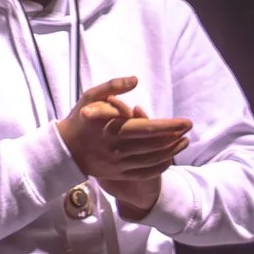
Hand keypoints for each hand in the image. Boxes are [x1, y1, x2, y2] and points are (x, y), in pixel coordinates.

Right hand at [55, 78, 190, 188]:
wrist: (65, 148)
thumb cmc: (80, 119)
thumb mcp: (90, 96)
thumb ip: (112, 86)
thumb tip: (135, 80)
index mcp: (114, 129)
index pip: (149, 128)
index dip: (170, 125)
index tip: (186, 121)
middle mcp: (119, 148)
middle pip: (155, 144)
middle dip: (175, 136)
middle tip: (188, 128)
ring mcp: (120, 163)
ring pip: (153, 159)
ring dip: (171, 151)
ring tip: (183, 141)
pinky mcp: (119, 173)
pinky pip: (145, 172)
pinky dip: (160, 165)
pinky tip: (169, 158)